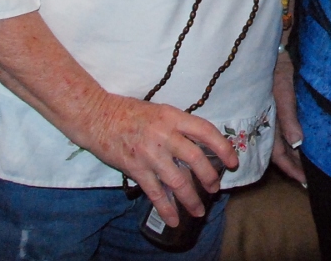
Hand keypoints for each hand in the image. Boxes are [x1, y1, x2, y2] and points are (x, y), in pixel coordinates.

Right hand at [78, 93, 237, 227]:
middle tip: (215, 189)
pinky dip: (166, 208)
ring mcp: (150, 153)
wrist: (97, 116)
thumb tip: (200, 144)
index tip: (232, 161)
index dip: (223, 147)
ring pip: (178, 181)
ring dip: (191, 199)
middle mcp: (164, 135)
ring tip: (199, 210)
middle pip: (196, 159)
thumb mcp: (160, 111)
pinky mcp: (135, 169)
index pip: (206, 131)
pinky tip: (174, 219)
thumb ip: (178, 126)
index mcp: (173, 117)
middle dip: (209, 178)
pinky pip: (155, 193)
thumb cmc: (129, 112)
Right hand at [269, 49, 305, 183]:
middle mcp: (267, 122)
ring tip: (309, 166)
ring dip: (294, 154)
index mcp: (265, 122)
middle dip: (293, 165)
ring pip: (282, 142)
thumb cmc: (277, 68)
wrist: (274, 48)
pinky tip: (303, 143)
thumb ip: (288, 117)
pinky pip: (285, 129)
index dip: (290, 168)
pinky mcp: (278, 107)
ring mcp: (272, 115)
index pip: (277, 154)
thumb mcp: (283, 92)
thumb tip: (297, 143)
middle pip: (279, 151)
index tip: (304, 181)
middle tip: (309, 178)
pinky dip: (294, 139)